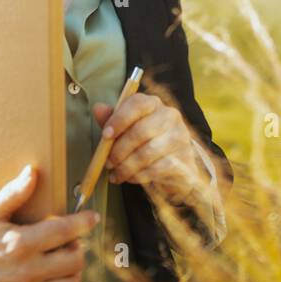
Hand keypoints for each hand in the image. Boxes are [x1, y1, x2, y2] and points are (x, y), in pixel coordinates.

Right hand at [0, 165, 99, 281]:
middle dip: (77, 246)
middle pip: (73, 260)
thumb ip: (13, 193)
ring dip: (75, 271)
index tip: (92, 217)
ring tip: (64, 260)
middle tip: (68, 239)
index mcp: (19, 244)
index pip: (64, 231)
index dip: (83, 222)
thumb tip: (32, 172)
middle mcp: (25, 272)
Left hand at [92, 94, 206, 205]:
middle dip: (119, 150)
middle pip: (141, 131)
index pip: (138, 104)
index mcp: (154, 104)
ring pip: (147, 153)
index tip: (105, 135)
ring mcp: (179, 137)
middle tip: (107, 162)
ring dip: (126, 166)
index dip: (119, 119)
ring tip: (115, 173)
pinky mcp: (183, 159)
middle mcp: (170, 116)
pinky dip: (138, 176)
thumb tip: (97, 108)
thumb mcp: (127, 127)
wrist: (174, 162)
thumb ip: (112, 118)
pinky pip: (156, 169)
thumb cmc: (146, 140)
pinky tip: (129, 178)